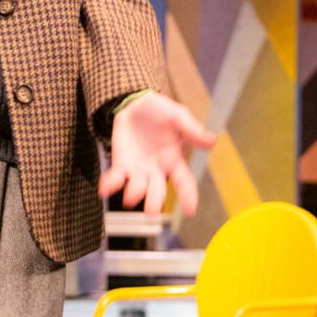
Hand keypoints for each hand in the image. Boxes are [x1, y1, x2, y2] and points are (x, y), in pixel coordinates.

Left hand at [99, 93, 216, 218]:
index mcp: (174, 160)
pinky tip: (105, 188)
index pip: (184, 182)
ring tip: (130, 198)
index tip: (191, 210)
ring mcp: (138, 169)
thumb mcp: (178, 116)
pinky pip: (116, 178)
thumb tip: (212, 141)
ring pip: (136, 188)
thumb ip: (192, 130)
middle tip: (151, 213)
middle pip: (157, 191)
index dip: (188, 196)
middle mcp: (157, 170)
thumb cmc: (160, 112)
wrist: (135, 104)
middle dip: (154, 202)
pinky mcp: (121, 164)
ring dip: (133, 194)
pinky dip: (110, 184)